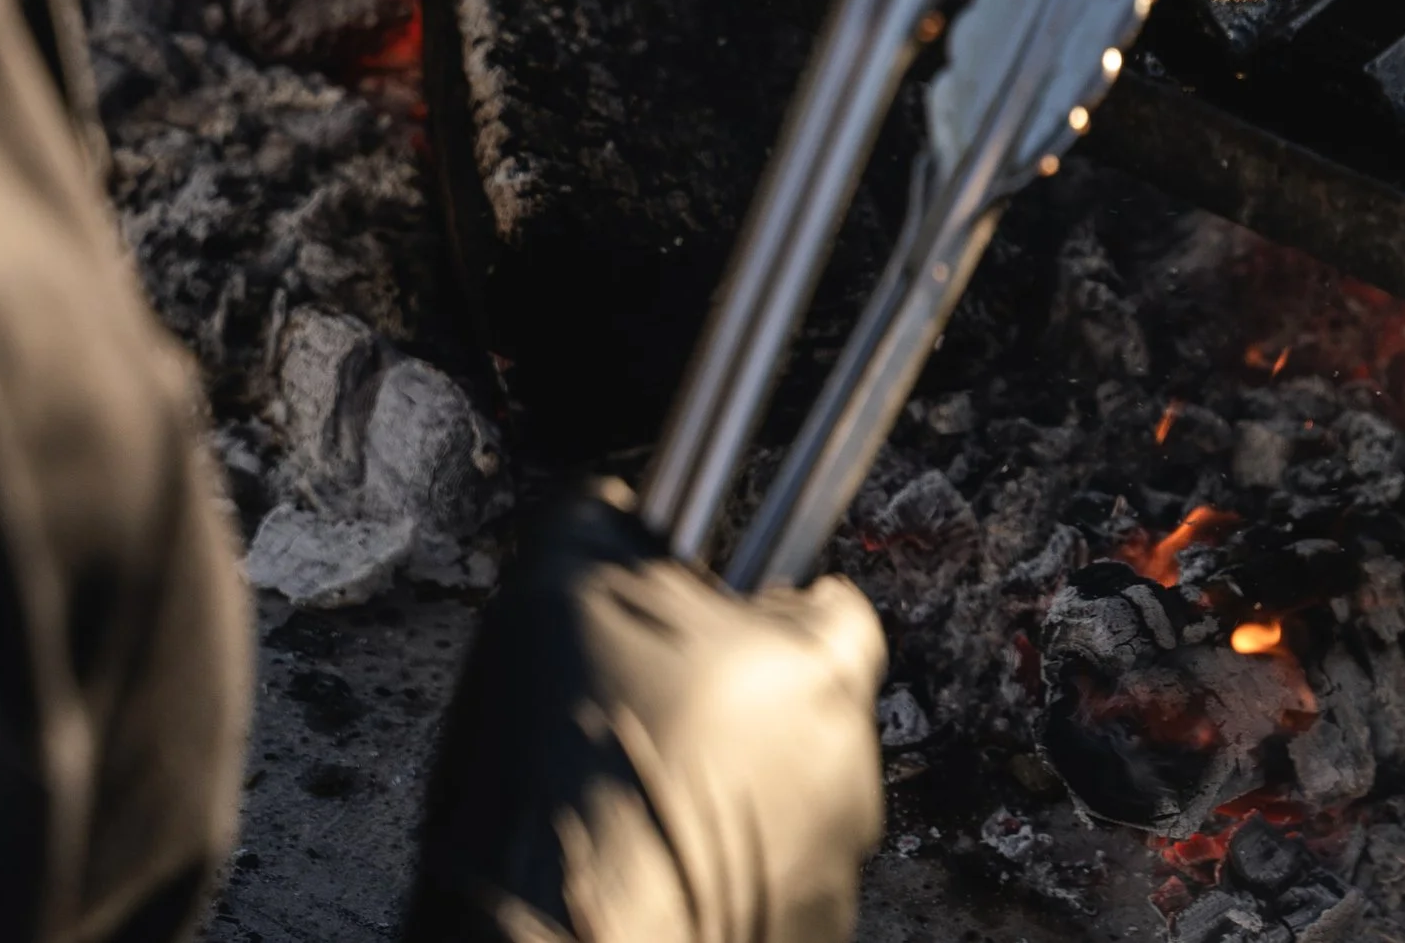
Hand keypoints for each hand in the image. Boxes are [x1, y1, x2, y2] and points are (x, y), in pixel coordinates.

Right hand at [407, 483, 887, 942]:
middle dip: (738, 711)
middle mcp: (852, 767)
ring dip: (730, 799)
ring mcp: (833, 867)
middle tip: (651, 724)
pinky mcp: (805, 935)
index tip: (703, 636)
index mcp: (820, 665)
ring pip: (785, 804)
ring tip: (637, 808)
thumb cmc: (566, 776)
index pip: (830, 610)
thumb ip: (604, 524)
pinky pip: (769, 885)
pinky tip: (647, 870)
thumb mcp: (557, 592)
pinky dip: (721, 875)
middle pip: (805, 710)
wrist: (551, 941)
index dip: (756, 615)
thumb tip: (611, 504)